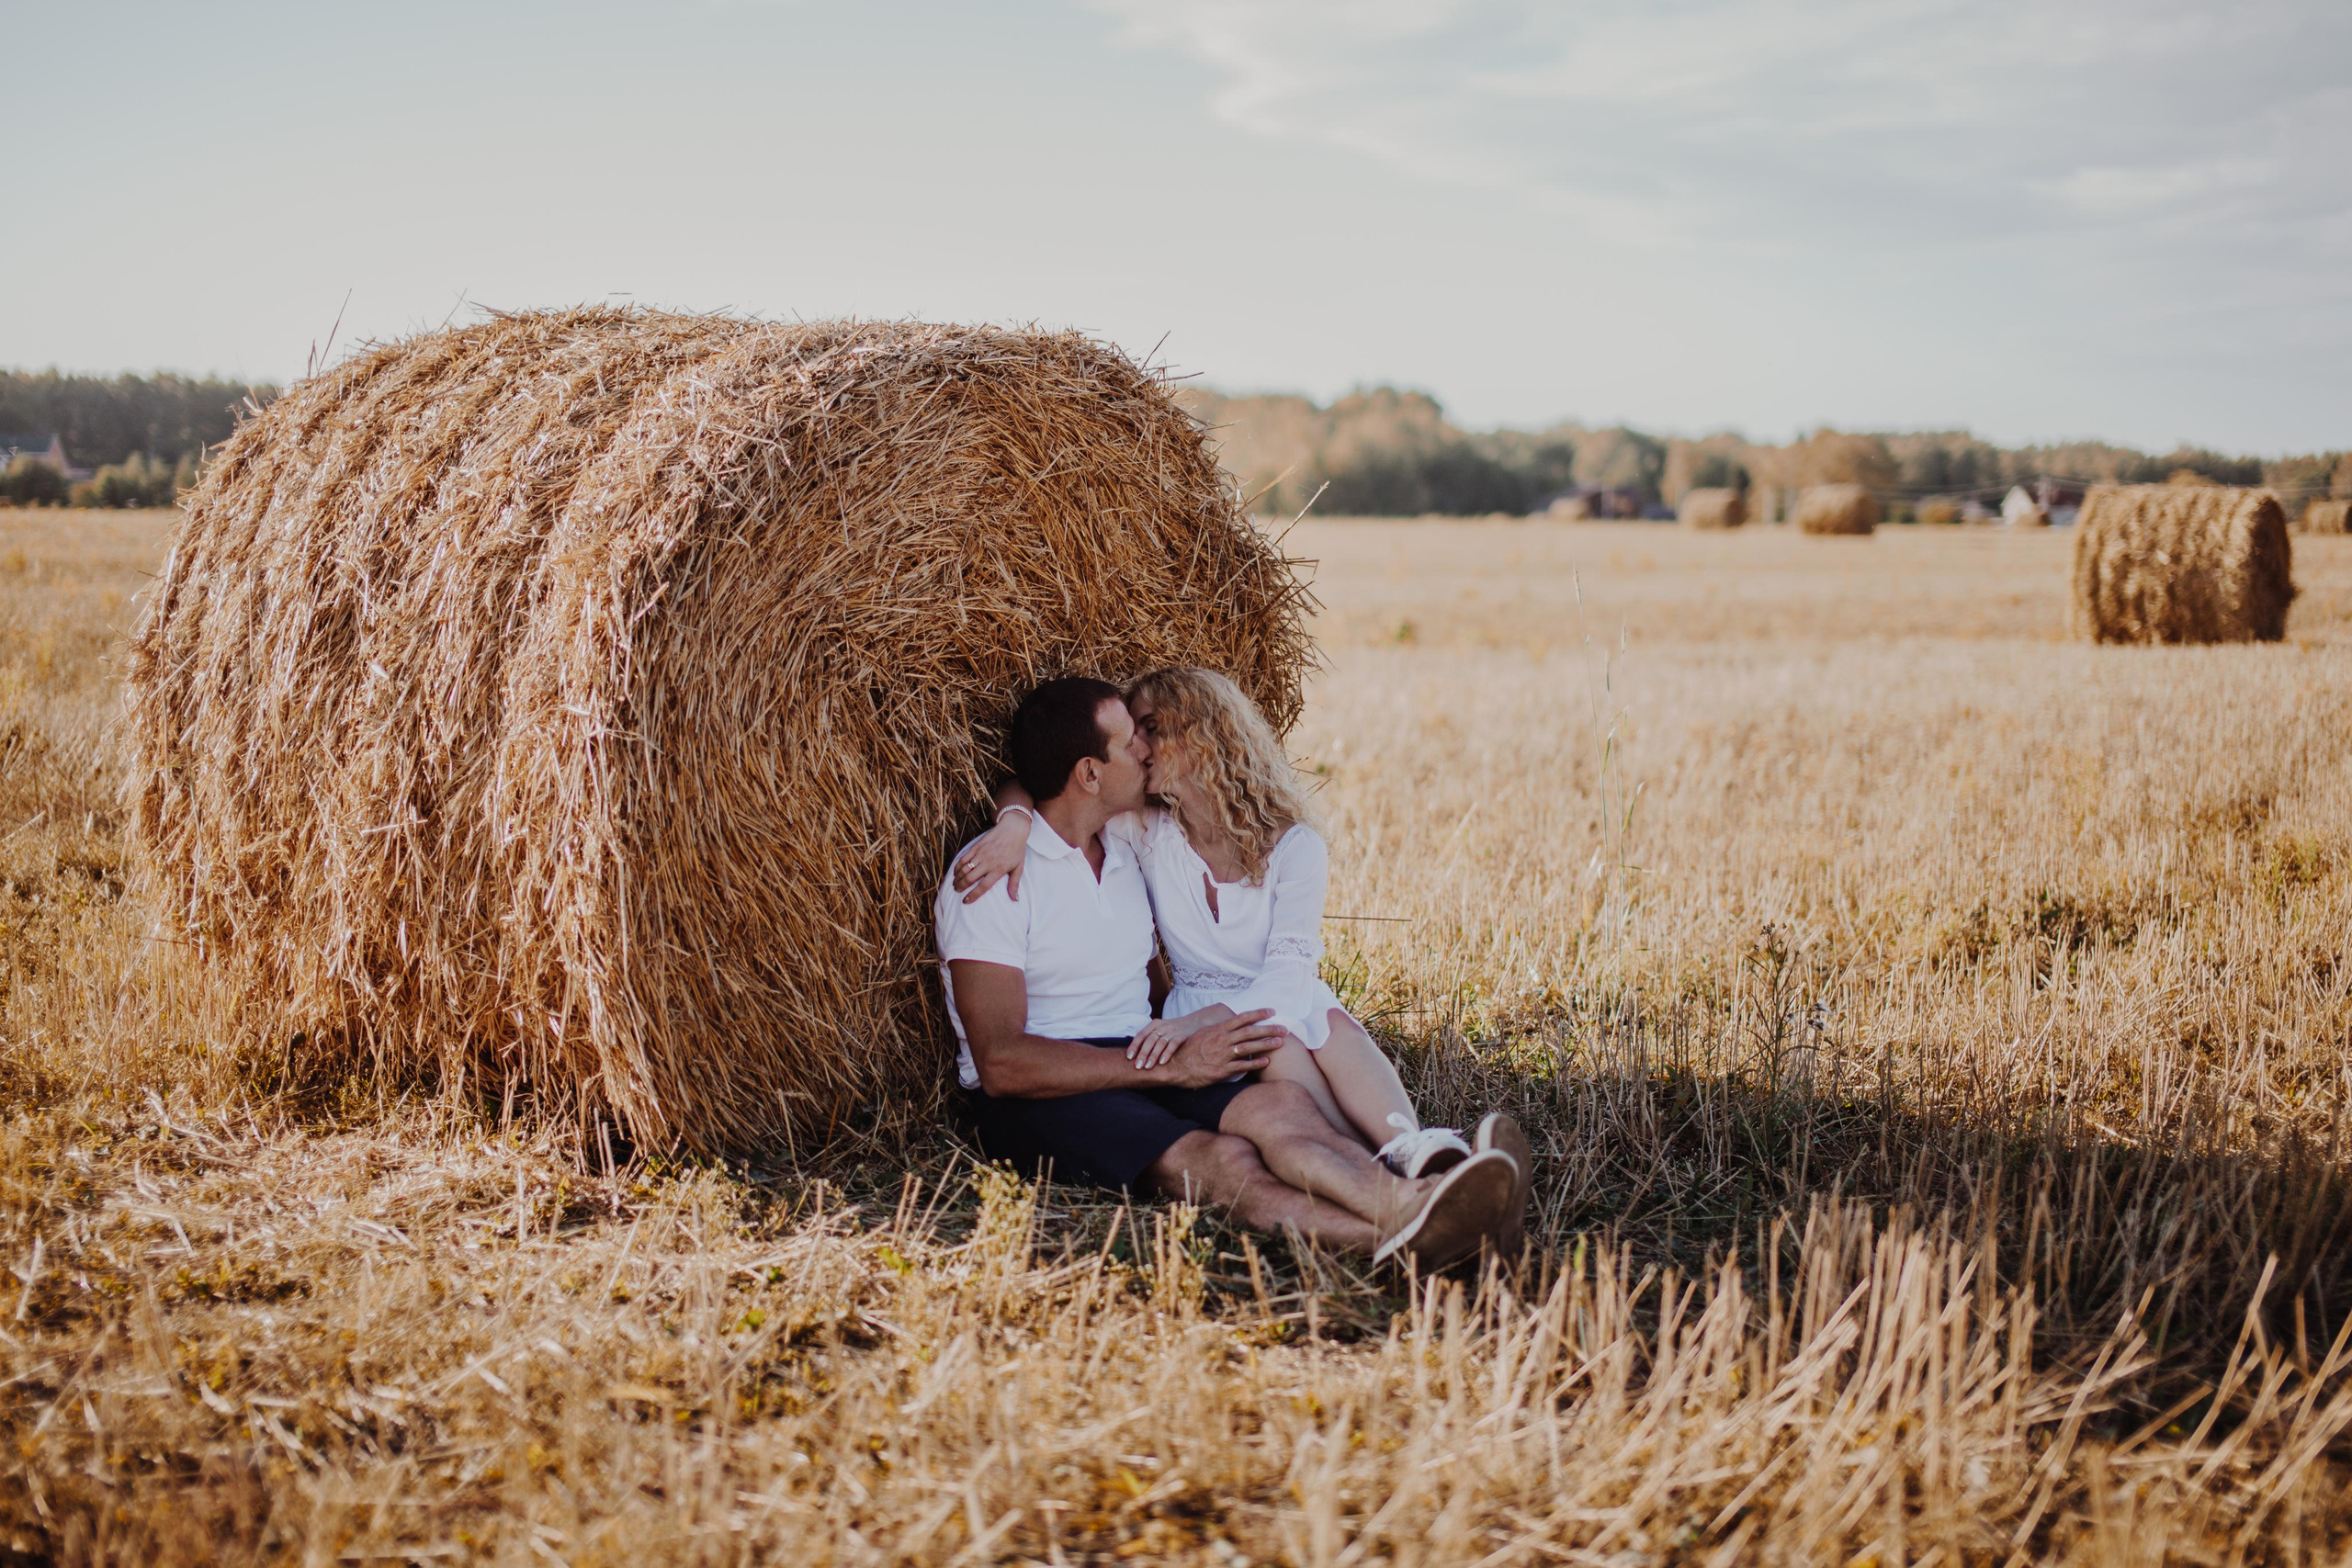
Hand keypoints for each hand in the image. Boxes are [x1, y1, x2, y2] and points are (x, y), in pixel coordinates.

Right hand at [952, 813, 1028, 902]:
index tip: (966, 901)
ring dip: (957, 878)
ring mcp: (980, 854)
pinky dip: (957, 866)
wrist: (1012, 829)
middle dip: (961, 887)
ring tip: (955, 884)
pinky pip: (963, 858)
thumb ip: (1014, 884)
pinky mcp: (976, 847)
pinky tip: (956, 872)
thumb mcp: (1019, 868)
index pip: (983, 886)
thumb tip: (1015, 900)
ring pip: (964, 869)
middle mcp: (988, 862)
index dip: (973, 895)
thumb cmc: (1017, 849)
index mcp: (998, 869)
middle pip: (969, 878)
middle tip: (957, 891)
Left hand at [1126, 1004, 1230, 1070]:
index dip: (1134, 1046)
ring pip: (1160, 1043)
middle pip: (1149, 1040)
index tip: (1129, 1057)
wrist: (1196, 1022)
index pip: (1141, 1035)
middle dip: (1142, 1054)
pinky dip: (1167, 1053)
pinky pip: (1173, 1044)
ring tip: (1148, 1067)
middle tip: (1137, 1066)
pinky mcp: (1182, 1036)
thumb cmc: (1174, 1030)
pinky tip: (1162, 1062)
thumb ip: (1150, 1039)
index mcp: (1154, 1024)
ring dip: (1153, 1056)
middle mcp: (1162, 1026)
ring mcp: (1173, 1030)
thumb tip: (1135, 1055)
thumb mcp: (1161, 1030)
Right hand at [1153, 1008, 1284, 1088]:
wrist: (1175, 1067)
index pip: (1242, 1018)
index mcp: (1218, 1030)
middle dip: (1268, 1029)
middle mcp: (1222, 1040)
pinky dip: (1255, 1063)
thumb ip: (1218, 1030)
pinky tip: (1266, 1061)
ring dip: (1265, 1045)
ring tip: (1279, 1043)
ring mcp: (1223, 1055)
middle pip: (1249, 1032)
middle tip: (1284, 1028)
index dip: (1258, 1014)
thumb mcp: (1202, 1034)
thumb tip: (1230, 1026)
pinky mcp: (1222, 1070)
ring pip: (1248, 1047)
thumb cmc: (1189, 1050)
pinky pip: (1242, 1066)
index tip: (1272, 1011)